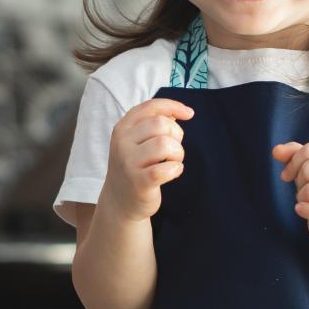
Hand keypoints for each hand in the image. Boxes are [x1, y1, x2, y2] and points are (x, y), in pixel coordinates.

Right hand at [103, 98, 195, 221]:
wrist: (119, 202)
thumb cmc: (135, 167)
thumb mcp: (136, 142)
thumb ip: (152, 124)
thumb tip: (175, 112)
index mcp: (122, 128)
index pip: (150, 107)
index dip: (173, 106)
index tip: (189, 114)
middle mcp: (122, 142)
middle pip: (161, 124)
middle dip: (176, 134)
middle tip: (173, 150)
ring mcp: (129, 162)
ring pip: (165, 144)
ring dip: (177, 153)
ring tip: (172, 161)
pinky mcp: (139, 182)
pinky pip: (167, 169)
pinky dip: (176, 169)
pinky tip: (172, 173)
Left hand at [273, 140, 308, 249]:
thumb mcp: (308, 168)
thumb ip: (292, 155)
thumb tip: (276, 151)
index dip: (292, 162)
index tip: (287, 175)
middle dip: (299, 181)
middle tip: (304, 189)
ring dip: (301, 197)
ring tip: (305, 200)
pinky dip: (305, 210)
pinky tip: (301, 210)